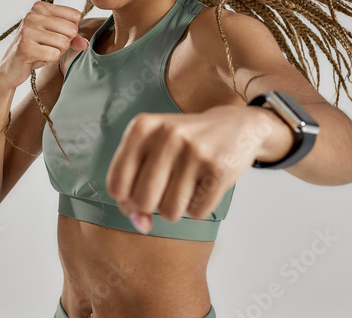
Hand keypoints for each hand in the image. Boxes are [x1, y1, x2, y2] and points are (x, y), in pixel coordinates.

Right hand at [0, 1, 89, 90]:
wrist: (10, 67)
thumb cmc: (35, 50)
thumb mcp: (55, 39)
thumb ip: (73, 38)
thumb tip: (85, 44)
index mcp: (40, 7)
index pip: (75, 15)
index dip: (70, 31)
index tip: (54, 36)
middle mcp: (32, 15)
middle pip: (72, 29)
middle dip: (65, 43)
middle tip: (48, 47)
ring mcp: (27, 30)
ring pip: (64, 43)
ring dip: (57, 53)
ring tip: (42, 52)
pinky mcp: (25, 47)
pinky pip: (54, 55)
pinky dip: (49, 61)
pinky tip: (37, 58)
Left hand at [105, 105, 278, 233]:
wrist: (236, 126)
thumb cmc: (185, 145)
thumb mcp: (153, 153)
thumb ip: (134, 188)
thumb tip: (141, 225)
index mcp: (142, 127)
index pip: (116, 185)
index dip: (126, 200)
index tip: (141, 193)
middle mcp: (166, 135)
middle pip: (142, 202)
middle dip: (153, 205)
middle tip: (168, 188)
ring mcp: (194, 151)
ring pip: (170, 212)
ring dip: (178, 208)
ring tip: (188, 185)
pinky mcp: (218, 168)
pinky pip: (197, 213)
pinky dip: (200, 207)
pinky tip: (206, 185)